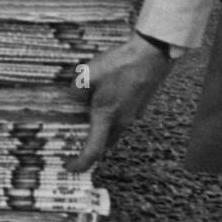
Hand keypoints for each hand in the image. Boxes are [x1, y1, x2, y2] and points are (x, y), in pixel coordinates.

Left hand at [66, 34, 174, 172]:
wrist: (151, 55)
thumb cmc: (120, 65)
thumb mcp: (88, 74)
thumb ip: (76, 89)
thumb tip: (73, 96)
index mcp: (107, 117)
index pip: (93, 151)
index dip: (80, 163)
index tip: (70, 167)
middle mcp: (123, 121)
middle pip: (105, 143)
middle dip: (92, 146)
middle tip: (78, 139)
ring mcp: (134, 113)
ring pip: (115, 129)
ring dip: (103, 127)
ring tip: (90, 111)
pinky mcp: (140, 104)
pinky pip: (123, 116)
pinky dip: (113, 113)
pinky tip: (107, 95)